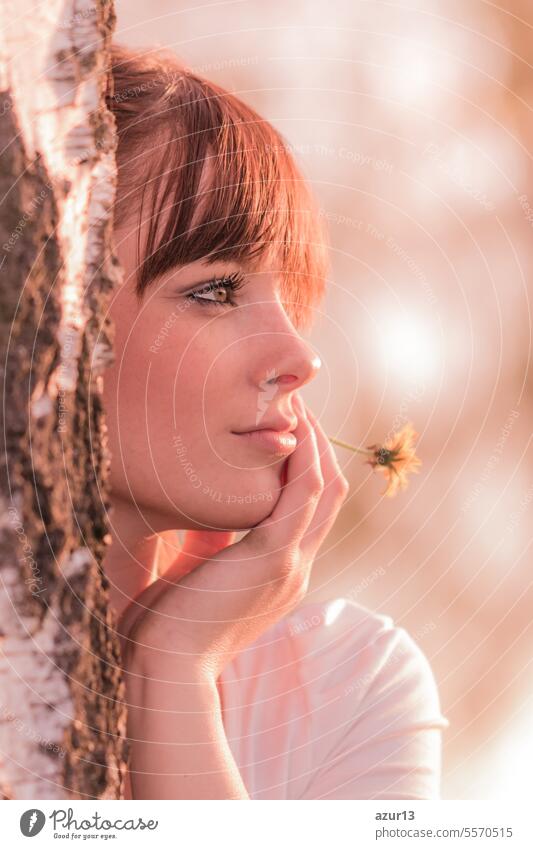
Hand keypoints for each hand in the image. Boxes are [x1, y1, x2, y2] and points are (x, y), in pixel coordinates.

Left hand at [119, 395, 349, 680]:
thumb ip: (210, 544)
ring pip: (325, 487)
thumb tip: (205, 510)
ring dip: (316, 441)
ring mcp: (291, 564)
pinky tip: (291, 426)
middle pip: (329, 493)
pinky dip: (304, 455)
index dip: (307, 465)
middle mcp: (296, 567)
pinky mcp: (274, 558)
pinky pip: (304, 493)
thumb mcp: (196, 576)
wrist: (164, 671)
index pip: (310, 510)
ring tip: (296, 402)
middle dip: (319, 446)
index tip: (287, 429)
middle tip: (297, 405)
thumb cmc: (166, 630)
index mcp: (280, 573)